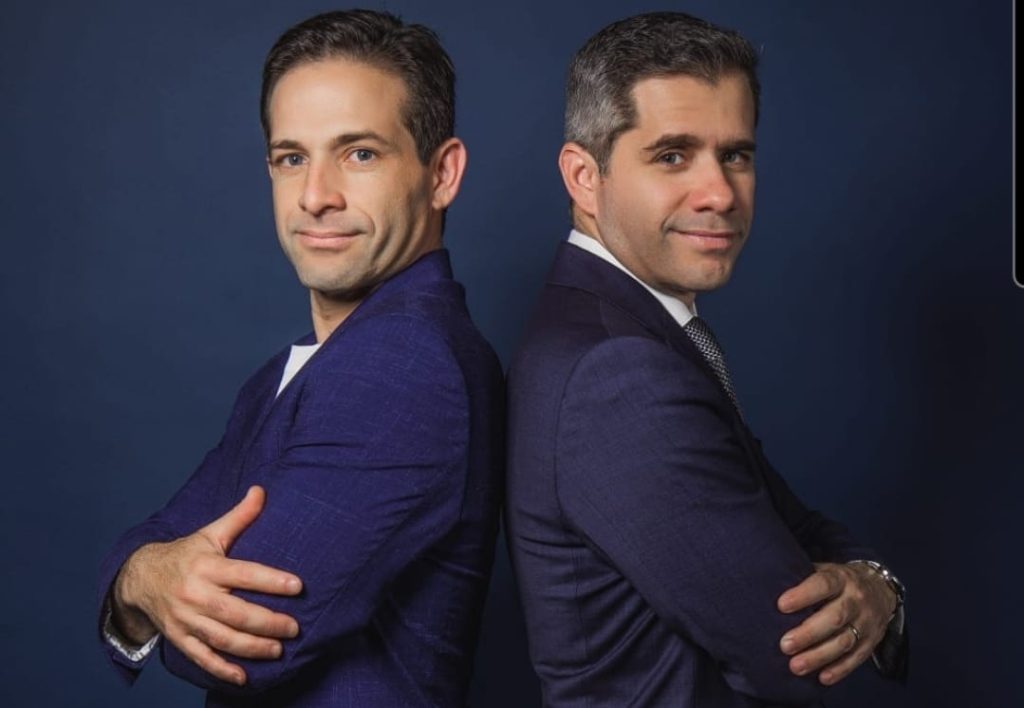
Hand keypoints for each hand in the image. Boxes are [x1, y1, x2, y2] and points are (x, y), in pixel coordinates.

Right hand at [111, 486, 302, 685]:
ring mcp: (185, 619)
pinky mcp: (179, 638)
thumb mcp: (209, 533)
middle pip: (235, 612)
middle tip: (295, 628)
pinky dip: (221, 669)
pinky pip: (201, 658)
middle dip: (267, 622)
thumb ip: (239, 516)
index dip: (272, 580)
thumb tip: (261, 490)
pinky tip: (244, 677)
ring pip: (221, 638)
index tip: (298, 586)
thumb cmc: (186, 554)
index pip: (244, 573)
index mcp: (206, 565)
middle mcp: (195, 594)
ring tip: (278, 650)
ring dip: (252, 648)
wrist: (140, 578)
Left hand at [777, 562, 896, 685]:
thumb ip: (803, 577)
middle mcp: (856, 599)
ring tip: (795, 666)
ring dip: (819, 656)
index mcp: (842, 578)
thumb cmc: (839, 581)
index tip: (781, 606)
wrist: (881, 589)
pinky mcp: (871, 641)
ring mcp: (866, 622)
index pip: (824, 584)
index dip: (803, 595)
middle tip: (785, 645)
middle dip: (808, 633)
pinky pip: (857, 658)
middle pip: (834, 618)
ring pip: (844, 642)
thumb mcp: (825, 569)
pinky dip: (840, 669)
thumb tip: (769, 585)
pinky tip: (822, 677)